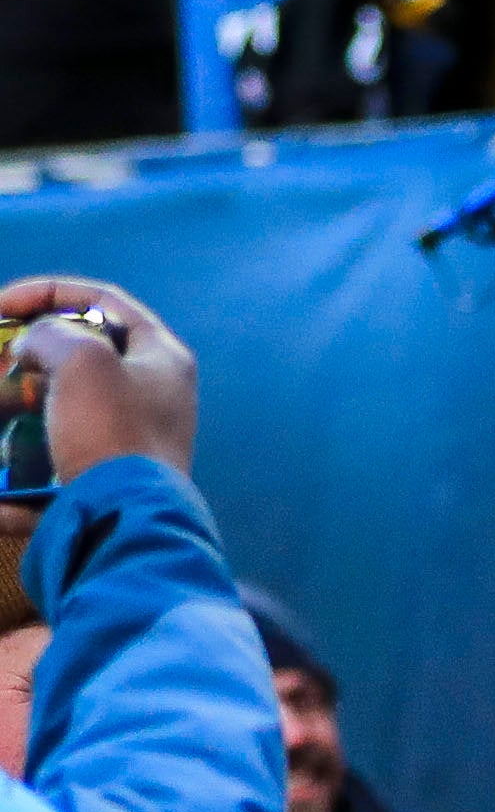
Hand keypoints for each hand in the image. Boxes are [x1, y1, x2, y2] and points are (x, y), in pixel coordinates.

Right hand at [0, 277, 193, 481]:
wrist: (125, 519)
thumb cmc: (113, 431)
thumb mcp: (82, 361)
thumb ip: (52, 334)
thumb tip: (33, 344)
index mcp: (162, 357)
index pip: (105, 301)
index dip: (49, 292)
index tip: (1, 305)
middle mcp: (155, 394)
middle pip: (85, 354)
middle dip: (33, 350)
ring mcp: (132, 436)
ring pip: (64, 405)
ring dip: (19, 403)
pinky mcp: (108, 475)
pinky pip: (53, 461)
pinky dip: (19, 465)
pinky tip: (1, 481)